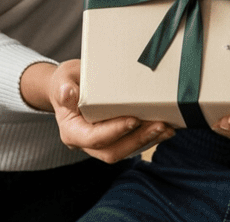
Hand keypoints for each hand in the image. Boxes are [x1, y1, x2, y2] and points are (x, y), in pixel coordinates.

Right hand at [38, 60, 174, 163]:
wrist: (68, 88)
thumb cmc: (66, 82)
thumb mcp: (62, 79)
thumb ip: (64, 87)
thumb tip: (68, 93)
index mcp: (72, 132)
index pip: (94, 137)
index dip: (115, 131)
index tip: (134, 120)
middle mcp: (86, 143)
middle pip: (113, 151)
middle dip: (138, 140)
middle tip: (159, 125)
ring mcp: (101, 144)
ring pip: (125, 151)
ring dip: (147, 141)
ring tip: (167, 128)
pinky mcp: (114, 140)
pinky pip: (132, 144)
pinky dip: (149, 138)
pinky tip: (165, 128)